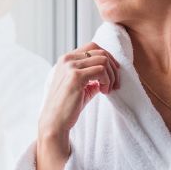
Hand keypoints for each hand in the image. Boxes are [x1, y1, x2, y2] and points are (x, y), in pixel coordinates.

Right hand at [36, 44, 118, 169]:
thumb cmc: (67, 107)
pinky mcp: (76, 76)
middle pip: (100, 51)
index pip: (93, 47)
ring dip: (111, 75)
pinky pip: (101, 70)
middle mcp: (67, 59)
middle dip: (112, 67)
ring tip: (107, 90)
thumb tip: (108, 73)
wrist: (55, 122)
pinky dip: (107, 81)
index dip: (108, 58)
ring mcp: (70, 66)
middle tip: (115, 84)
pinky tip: (104, 92)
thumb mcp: (81, 87)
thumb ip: (92, 77)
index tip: (113, 73)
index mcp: (66, 59)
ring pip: (103, 60)